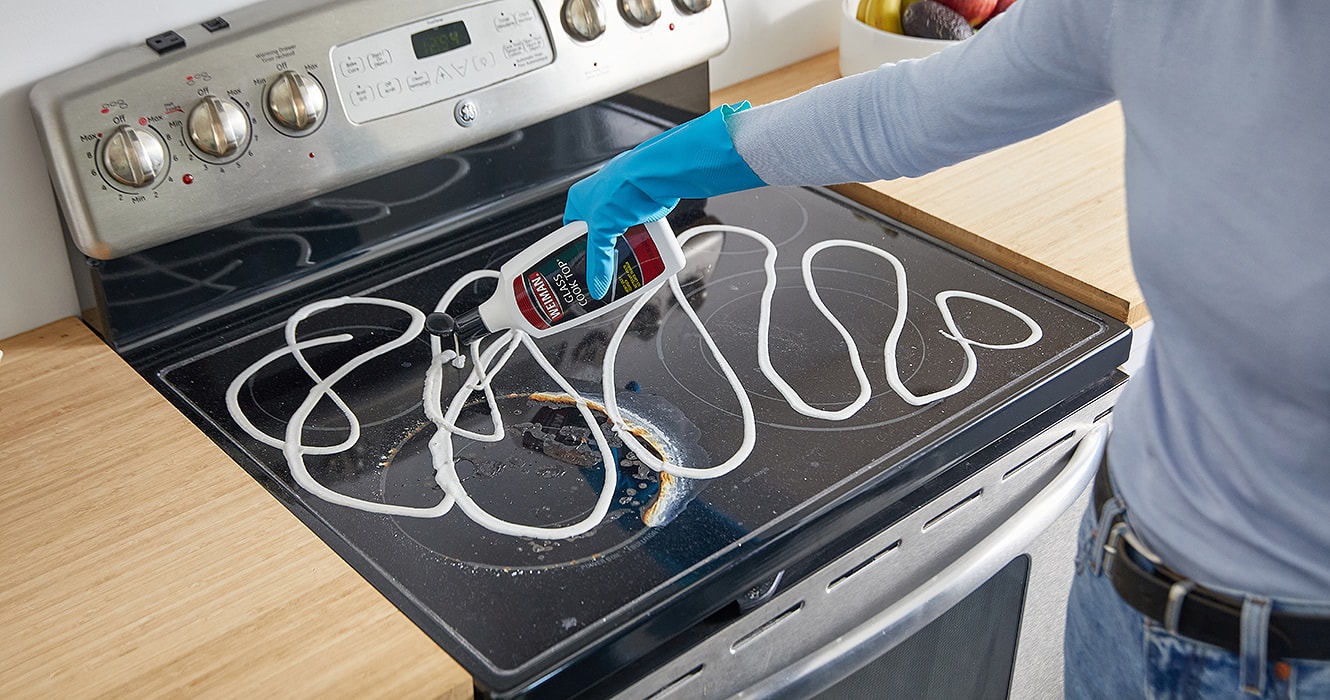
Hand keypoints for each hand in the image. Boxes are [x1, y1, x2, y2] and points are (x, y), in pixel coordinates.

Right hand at [564, 102, 765, 298]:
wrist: (655, 176)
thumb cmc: (622, 186)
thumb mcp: (602, 230)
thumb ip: (599, 259)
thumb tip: (596, 283)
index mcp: (579, 199)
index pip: (571, 231)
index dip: (575, 249)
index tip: (580, 266)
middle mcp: (599, 199)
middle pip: (597, 235)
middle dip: (604, 250)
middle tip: (605, 268)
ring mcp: (621, 204)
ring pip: (619, 234)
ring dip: (624, 247)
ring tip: (626, 262)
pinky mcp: (639, 208)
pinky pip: (637, 231)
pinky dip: (640, 241)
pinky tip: (642, 249)